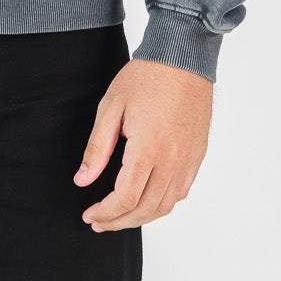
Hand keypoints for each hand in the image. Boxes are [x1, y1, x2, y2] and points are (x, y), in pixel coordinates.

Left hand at [73, 58, 212, 229]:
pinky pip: (181, 192)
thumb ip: (97, 147)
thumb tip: (82, 180)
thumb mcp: (111, 106)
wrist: (183, 58)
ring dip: (141, 217)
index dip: (106, 212)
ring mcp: (188, 159)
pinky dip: (162, 204)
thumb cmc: (145, 77)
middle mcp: (172, 160)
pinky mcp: (197, 155)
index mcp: (148, 148)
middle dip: (119, 221)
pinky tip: (146, 200)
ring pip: (165, 206)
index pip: (125, 197)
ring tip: (119, 216)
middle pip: (146, 209)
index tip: (90, 214)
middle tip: (99, 222)